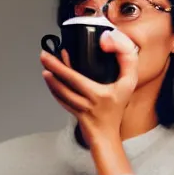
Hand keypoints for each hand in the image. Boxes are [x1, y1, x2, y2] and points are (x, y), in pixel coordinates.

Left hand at [40, 29, 138, 143]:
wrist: (109, 136)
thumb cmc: (117, 107)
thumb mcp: (129, 83)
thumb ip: (126, 60)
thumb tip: (110, 38)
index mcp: (99, 93)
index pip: (77, 77)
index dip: (65, 64)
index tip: (60, 51)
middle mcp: (88, 102)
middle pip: (65, 83)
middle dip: (53, 67)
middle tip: (44, 55)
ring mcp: (80, 110)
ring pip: (61, 94)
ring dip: (51, 80)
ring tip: (45, 68)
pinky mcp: (73, 114)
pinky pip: (62, 101)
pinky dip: (55, 91)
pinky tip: (51, 82)